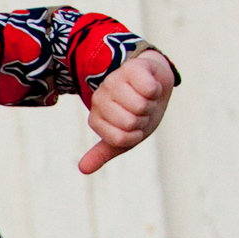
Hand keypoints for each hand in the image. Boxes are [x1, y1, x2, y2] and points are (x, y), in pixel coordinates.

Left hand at [78, 50, 174, 174]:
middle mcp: (100, 99)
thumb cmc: (139, 114)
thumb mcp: (122, 138)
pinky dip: (156, 90)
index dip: (136, 135)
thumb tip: (82, 169)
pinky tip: (150, 85)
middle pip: (130, 122)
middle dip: (144, 119)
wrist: (156, 84)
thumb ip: (103, 153)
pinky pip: (148, 89)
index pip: (121, 139)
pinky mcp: (131, 68)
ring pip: (140, 105)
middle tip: (142, 110)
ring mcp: (113, 81)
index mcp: (96, 118)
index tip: (134, 125)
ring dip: (151, 104)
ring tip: (146, 98)